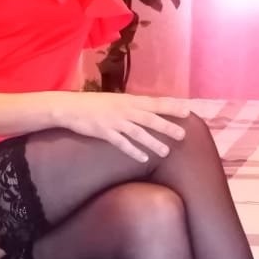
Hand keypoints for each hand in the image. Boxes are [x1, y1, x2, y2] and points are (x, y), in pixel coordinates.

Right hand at [56, 92, 191, 162]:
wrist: (69, 107)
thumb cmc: (93, 104)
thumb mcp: (115, 101)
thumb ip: (130, 106)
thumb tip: (147, 112)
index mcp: (128, 100)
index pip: (155, 103)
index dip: (172, 106)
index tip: (188, 110)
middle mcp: (124, 110)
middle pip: (150, 118)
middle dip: (167, 126)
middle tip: (183, 134)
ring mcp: (114, 121)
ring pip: (138, 133)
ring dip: (153, 142)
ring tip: (166, 152)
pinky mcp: (104, 132)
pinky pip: (121, 143)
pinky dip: (133, 151)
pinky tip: (144, 159)